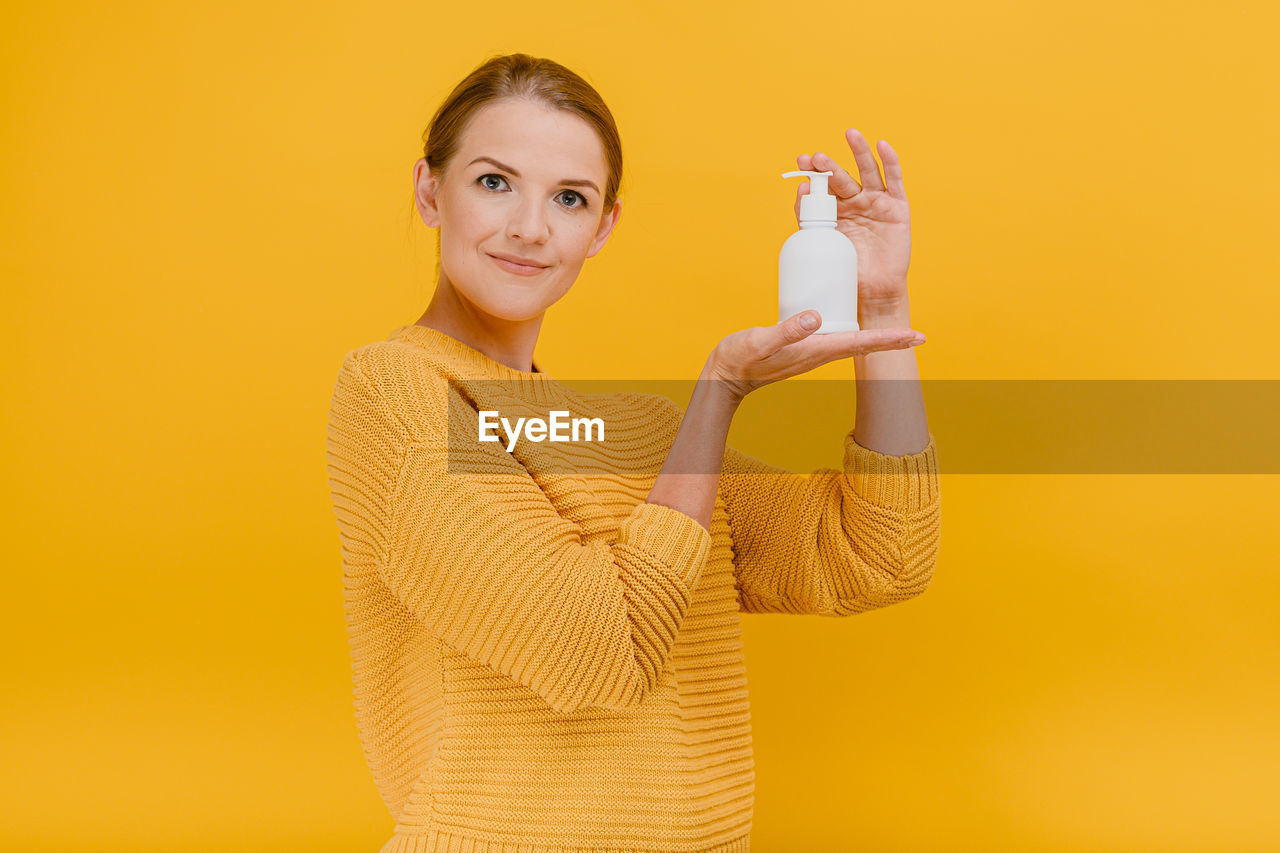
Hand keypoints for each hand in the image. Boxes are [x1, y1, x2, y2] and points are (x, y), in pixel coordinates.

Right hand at [707, 310, 924, 401]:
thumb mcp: (760, 341)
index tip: (918, 336)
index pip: (862, 343)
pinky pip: (835, 336)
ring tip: (896, 328)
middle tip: (919, 334)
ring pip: (852, 341)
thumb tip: (816, 316)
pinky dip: (852, 329)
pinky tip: (852, 319)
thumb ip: (787, 330)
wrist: (724, 377)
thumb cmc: (740, 359)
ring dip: (875, 336)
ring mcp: (812, 351)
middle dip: (891, 340)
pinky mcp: (803, 347)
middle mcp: (819, 353)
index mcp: (816, 350)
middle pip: (864, 344)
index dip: (890, 339)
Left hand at [795, 129, 911, 318]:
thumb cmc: (847, 270)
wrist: (873, 291)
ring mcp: (877, 202)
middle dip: (831, 167)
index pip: (824, 186)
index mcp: (836, 210)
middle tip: (817, 158)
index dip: (814, 173)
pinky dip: (889, 162)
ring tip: (850, 134)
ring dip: (859, 152)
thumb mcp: (824, 242)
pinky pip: (894, 181)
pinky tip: (882, 146)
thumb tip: (800, 189)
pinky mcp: (898, 206)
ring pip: (868, 172)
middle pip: (843, 178)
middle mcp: (856, 201)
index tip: (802, 161)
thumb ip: (809, 218)